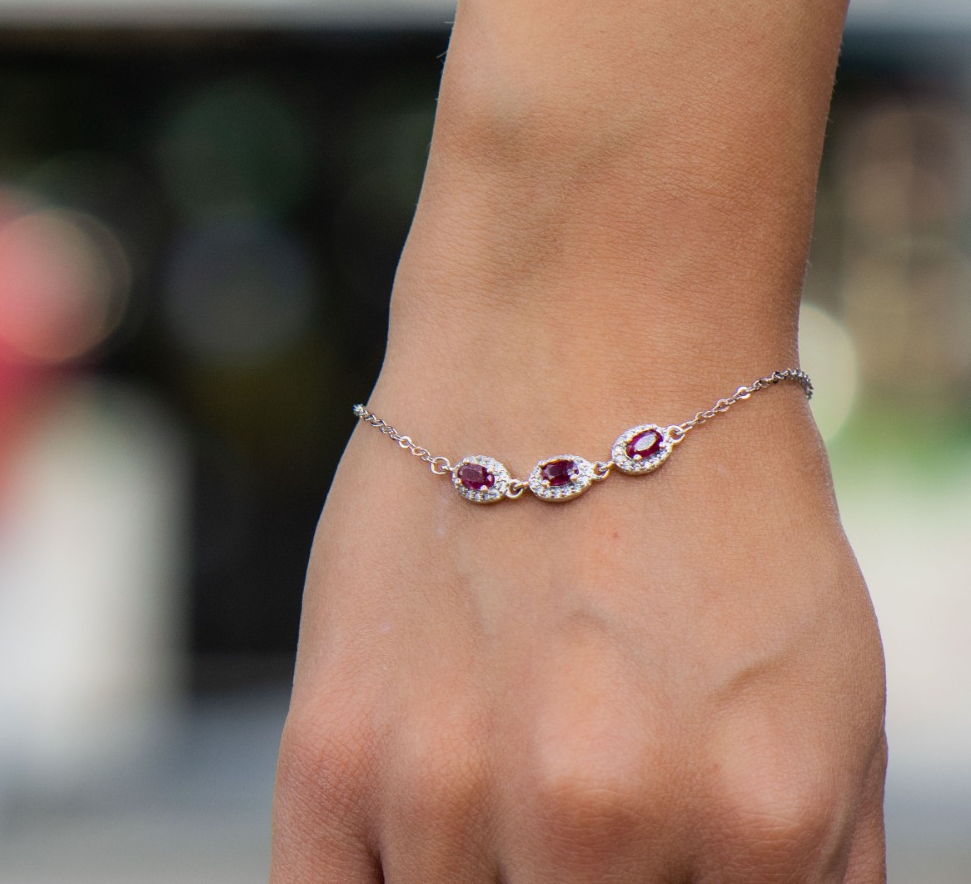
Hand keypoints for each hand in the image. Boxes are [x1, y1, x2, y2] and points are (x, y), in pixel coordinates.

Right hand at [272, 381, 885, 881]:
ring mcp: (448, 787)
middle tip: (572, 818)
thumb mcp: (831, 695)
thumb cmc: (708, 503)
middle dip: (583, 882)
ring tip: (505, 774)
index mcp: (755, 825)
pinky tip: (412, 840)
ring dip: (482, 873)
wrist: (574, 332)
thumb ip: (809, 872)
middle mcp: (598, 823)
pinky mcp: (330, 749)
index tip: (633, 864)